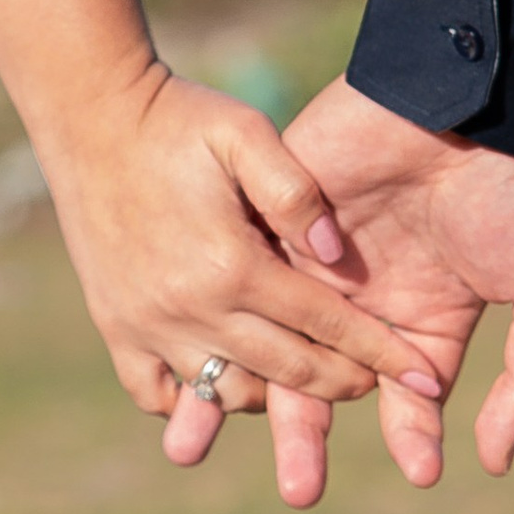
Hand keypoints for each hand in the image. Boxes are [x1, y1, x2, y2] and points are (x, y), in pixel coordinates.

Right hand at [35, 63, 445, 500]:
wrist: (91, 114)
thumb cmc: (180, 117)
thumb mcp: (246, 132)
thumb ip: (298, 194)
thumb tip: (338, 257)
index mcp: (232, 265)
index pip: (325, 325)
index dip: (381, 353)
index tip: (422, 375)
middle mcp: (189, 310)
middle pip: (287, 372)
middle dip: (342, 382)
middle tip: (375, 382)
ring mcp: (146, 326)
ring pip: (227, 393)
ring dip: (275, 394)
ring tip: (304, 375)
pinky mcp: (115, 328)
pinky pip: (158, 394)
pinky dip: (195, 400)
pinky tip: (227, 380)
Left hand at [257, 77, 513, 505]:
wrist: (496, 96)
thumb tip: (493, 461)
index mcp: (429, 311)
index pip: (404, 392)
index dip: (412, 434)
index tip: (422, 473)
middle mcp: (367, 290)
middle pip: (323, 379)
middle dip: (309, 436)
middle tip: (301, 491)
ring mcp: (320, 249)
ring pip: (272, 334)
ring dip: (252, 389)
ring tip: (230, 436)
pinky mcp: (283, 204)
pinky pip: (249, 268)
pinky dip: (234, 313)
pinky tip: (223, 359)